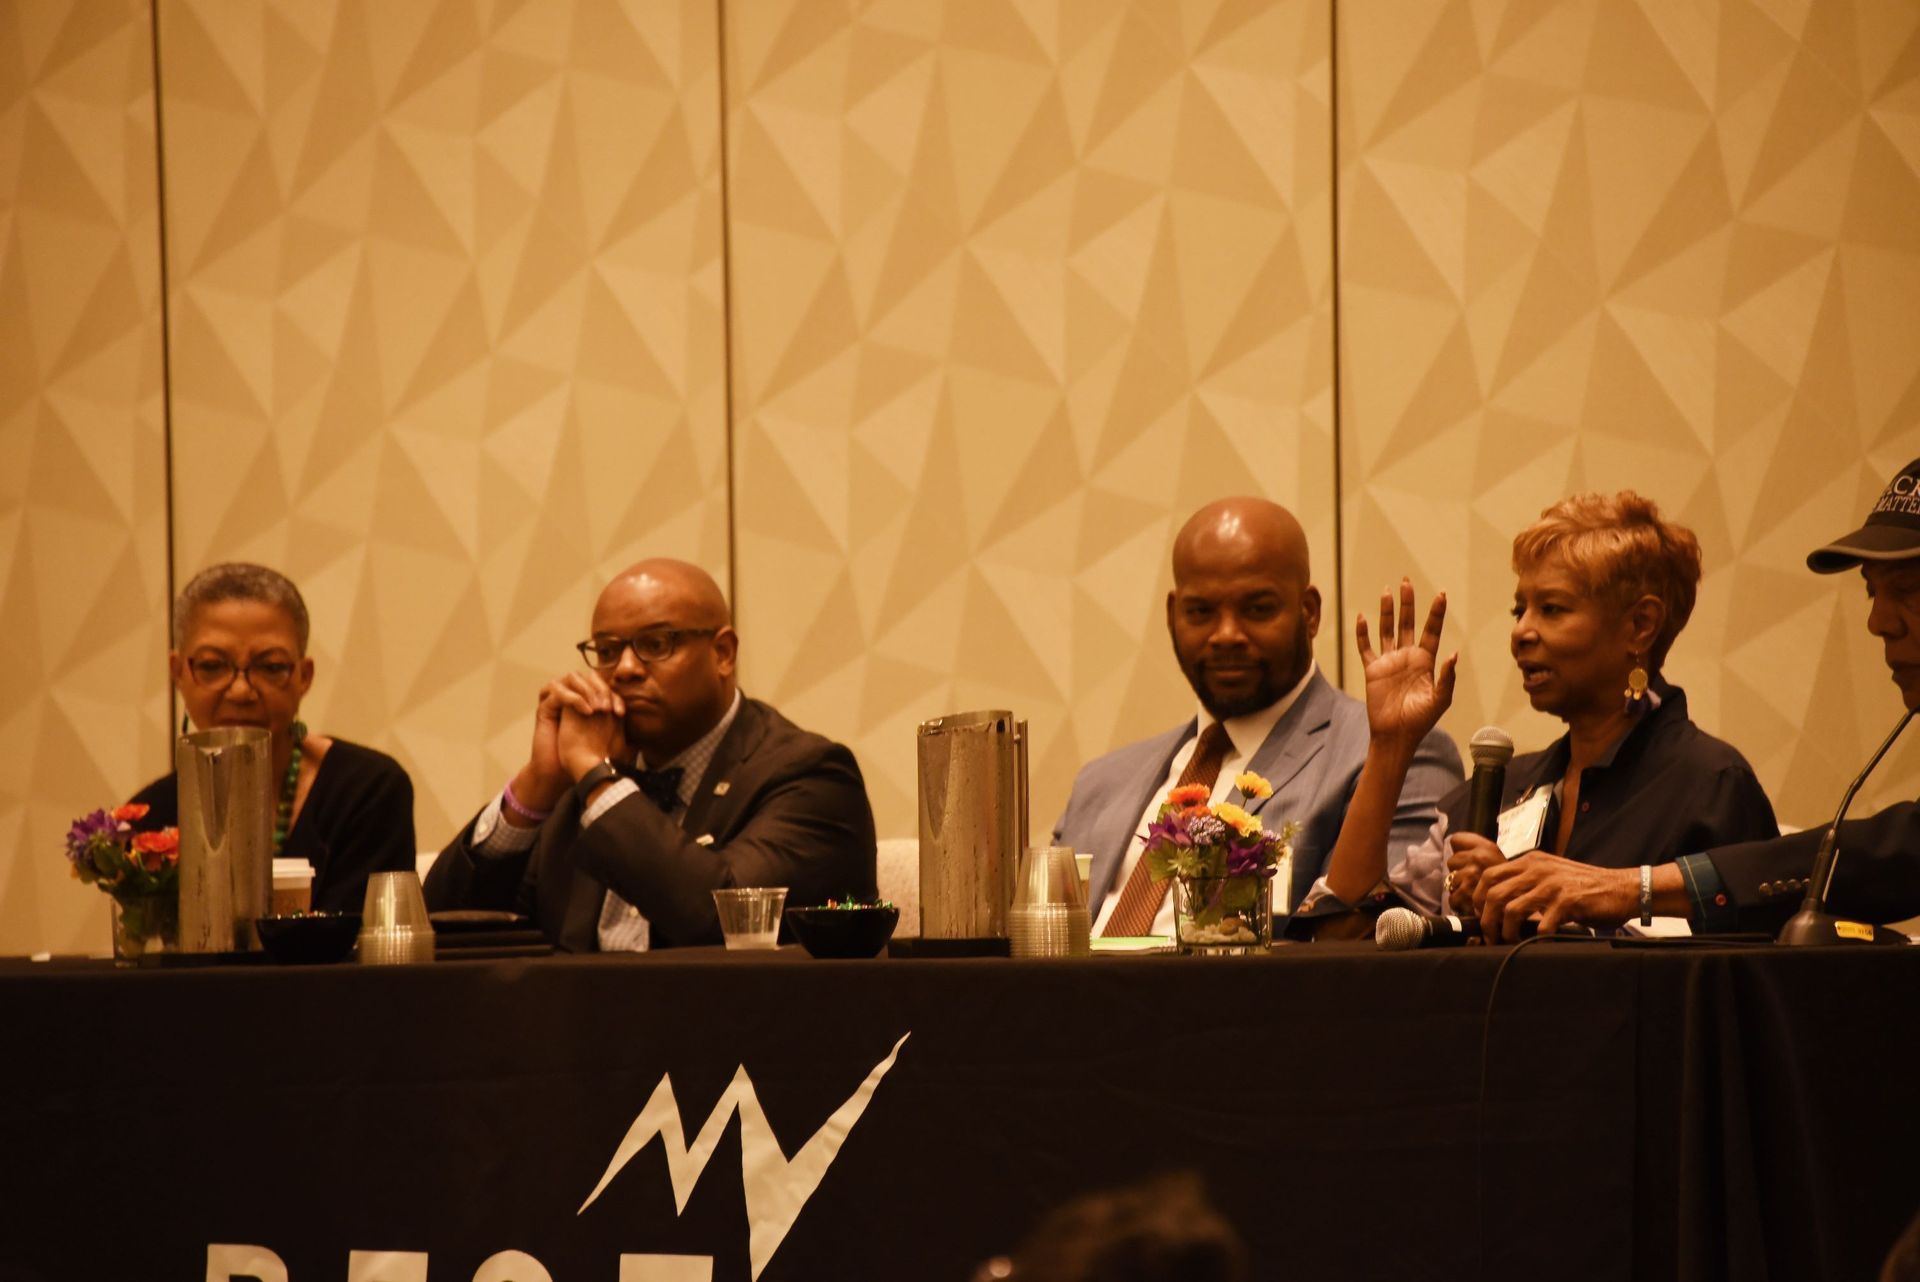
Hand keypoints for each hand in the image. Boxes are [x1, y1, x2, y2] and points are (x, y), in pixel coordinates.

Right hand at [510, 673, 626, 818]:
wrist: (570, 773)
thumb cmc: (592, 760)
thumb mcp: (614, 740)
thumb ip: (624, 728)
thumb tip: (644, 723)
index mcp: (589, 703)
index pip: (601, 685)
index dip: (613, 695)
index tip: (620, 714)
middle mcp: (574, 699)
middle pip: (587, 676)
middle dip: (600, 689)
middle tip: (608, 709)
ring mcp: (558, 701)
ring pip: (572, 678)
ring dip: (587, 690)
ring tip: (597, 710)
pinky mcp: (545, 707)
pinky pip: (557, 690)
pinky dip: (574, 698)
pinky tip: (586, 712)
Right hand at [1356, 579, 1456, 749]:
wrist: (1396, 735)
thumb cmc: (1421, 720)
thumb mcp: (1440, 700)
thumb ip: (1447, 677)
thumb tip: (1453, 653)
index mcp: (1425, 661)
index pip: (1431, 631)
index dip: (1436, 613)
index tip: (1441, 594)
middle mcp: (1407, 657)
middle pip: (1408, 623)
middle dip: (1408, 603)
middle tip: (1407, 582)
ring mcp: (1389, 662)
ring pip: (1387, 630)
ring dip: (1387, 611)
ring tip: (1387, 591)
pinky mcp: (1372, 670)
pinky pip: (1365, 647)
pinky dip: (1363, 633)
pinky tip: (1362, 618)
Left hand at [1443, 833, 1507, 912]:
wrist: (1522, 901)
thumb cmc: (1507, 882)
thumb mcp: (1496, 856)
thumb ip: (1475, 846)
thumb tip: (1451, 842)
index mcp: (1486, 847)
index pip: (1456, 840)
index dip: (1462, 852)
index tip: (1469, 861)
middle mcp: (1479, 858)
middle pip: (1452, 861)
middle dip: (1460, 872)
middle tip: (1474, 880)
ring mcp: (1472, 875)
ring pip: (1451, 881)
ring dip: (1459, 889)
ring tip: (1474, 892)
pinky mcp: (1467, 893)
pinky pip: (1452, 898)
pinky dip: (1459, 903)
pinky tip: (1470, 903)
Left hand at [1472, 853, 1637, 942]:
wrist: (1622, 888)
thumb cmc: (1586, 887)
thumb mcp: (1551, 876)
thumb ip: (1527, 883)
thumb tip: (1499, 906)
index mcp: (1530, 861)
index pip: (1489, 875)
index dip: (1478, 898)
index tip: (1480, 916)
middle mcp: (1537, 869)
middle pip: (1494, 894)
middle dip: (1487, 920)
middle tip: (1490, 936)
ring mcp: (1552, 885)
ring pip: (1512, 910)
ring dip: (1506, 931)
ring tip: (1510, 942)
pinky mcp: (1568, 901)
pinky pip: (1542, 925)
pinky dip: (1537, 938)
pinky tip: (1539, 943)